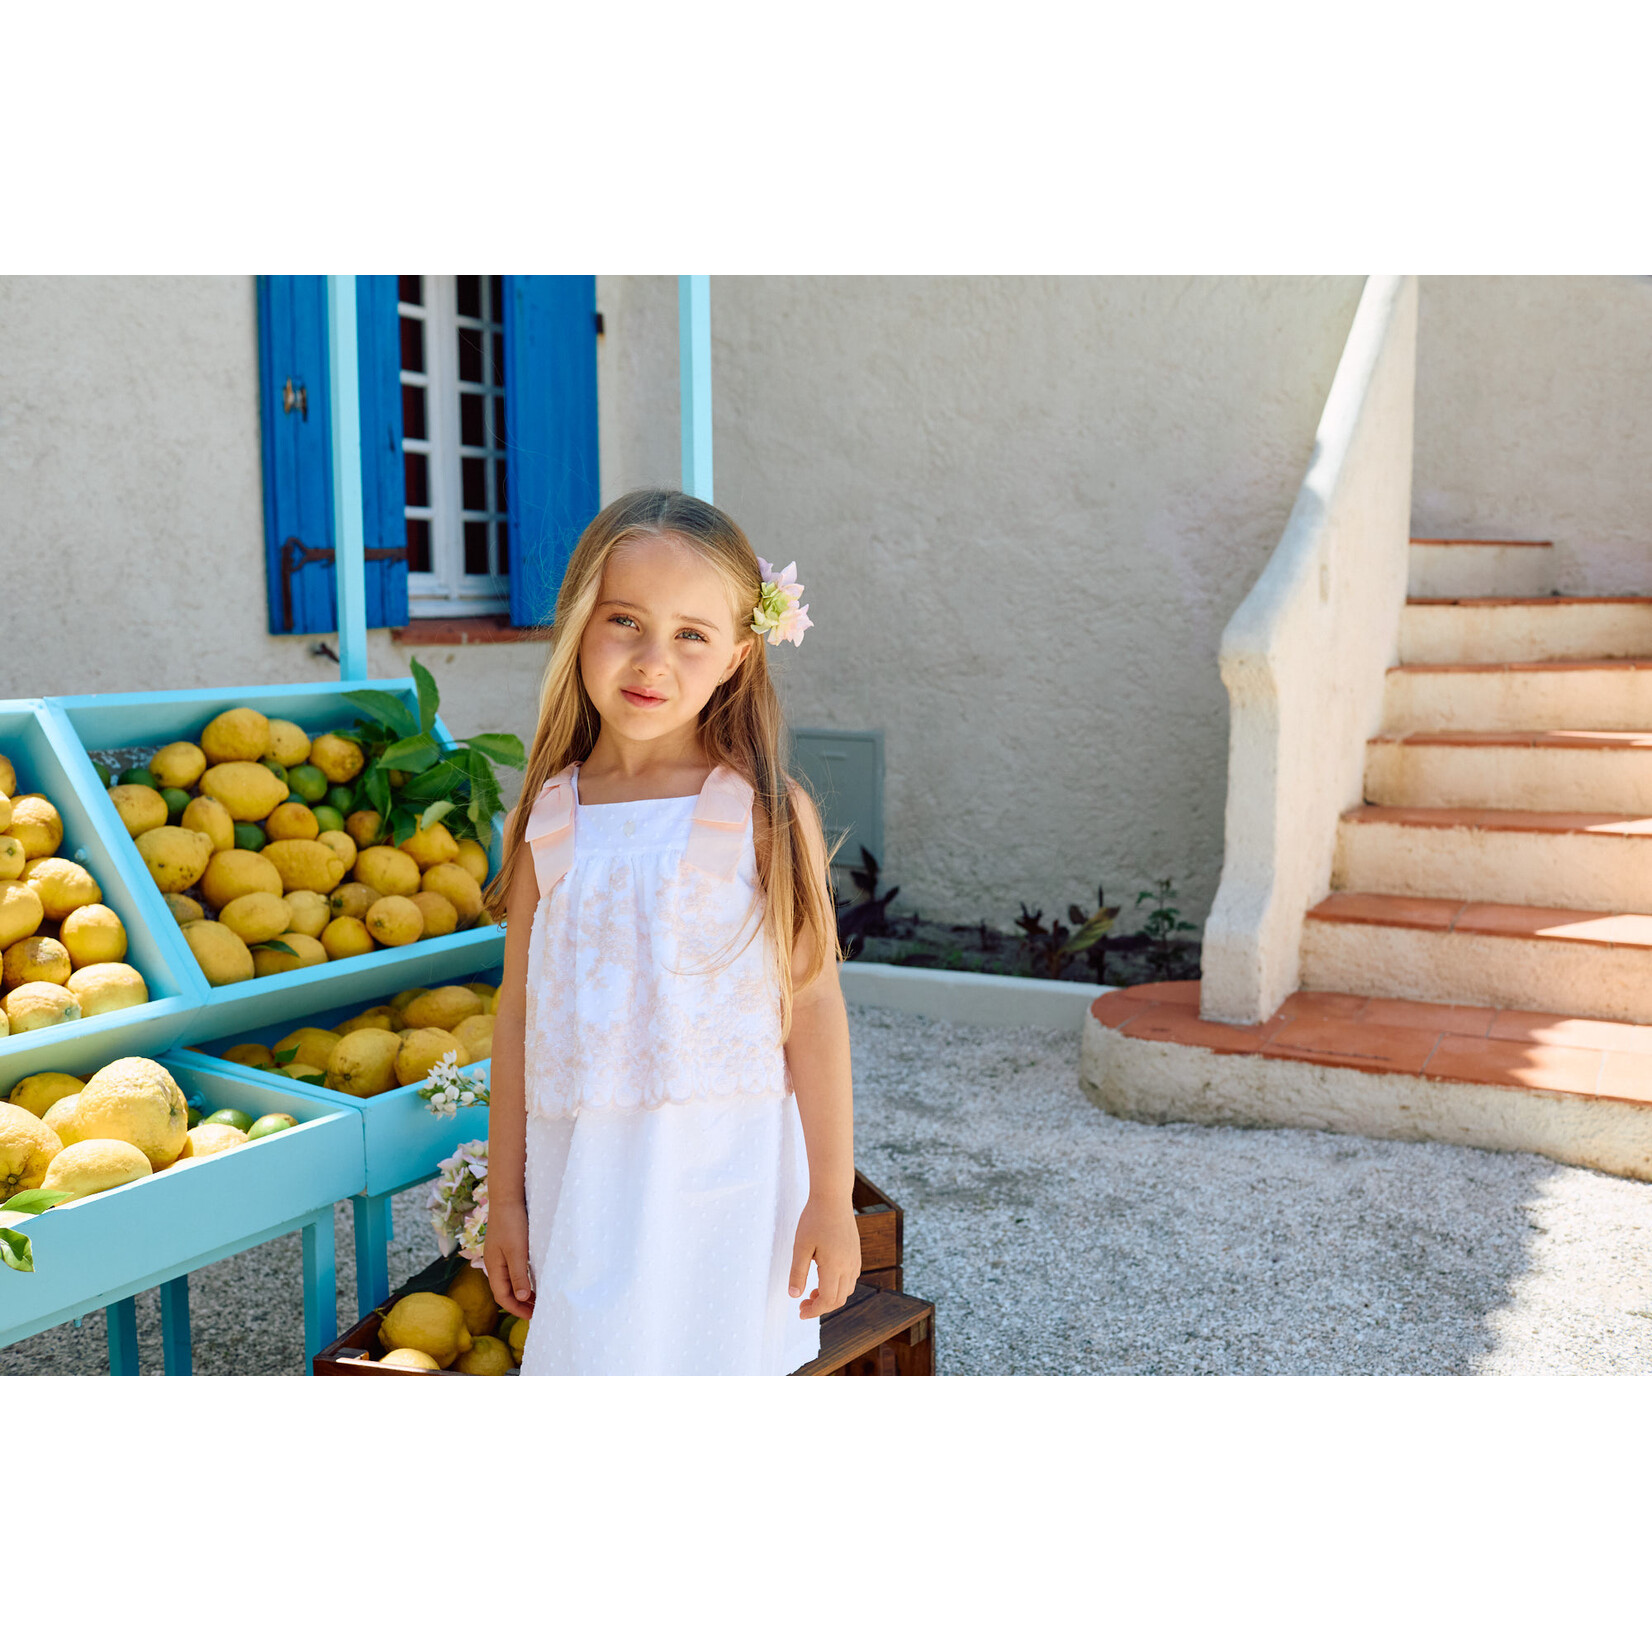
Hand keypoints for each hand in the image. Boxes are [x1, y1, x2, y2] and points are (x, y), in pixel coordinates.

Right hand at [484, 1201, 534, 1317]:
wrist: (508, 1197)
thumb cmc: (512, 1223)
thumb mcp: (517, 1251)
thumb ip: (519, 1275)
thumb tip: (521, 1299)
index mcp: (494, 1267)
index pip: (502, 1296)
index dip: (516, 1309)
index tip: (532, 1317)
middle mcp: (494, 1264)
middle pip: (504, 1291)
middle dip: (519, 1304)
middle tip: (537, 1311)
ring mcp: (499, 1255)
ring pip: (509, 1281)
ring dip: (522, 1292)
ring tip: (537, 1300)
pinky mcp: (507, 1247)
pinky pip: (513, 1271)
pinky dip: (523, 1280)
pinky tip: (533, 1279)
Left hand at [789, 1195, 860, 1319]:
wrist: (833, 1196)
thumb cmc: (814, 1219)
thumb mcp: (800, 1246)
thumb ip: (797, 1273)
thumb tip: (794, 1296)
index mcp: (835, 1266)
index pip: (828, 1300)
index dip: (814, 1310)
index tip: (800, 1311)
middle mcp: (849, 1265)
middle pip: (839, 1299)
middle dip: (821, 1307)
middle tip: (802, 1303)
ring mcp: (855, 1259)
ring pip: (847, 1290)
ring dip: (830, 1297)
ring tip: (812, 1291)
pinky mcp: (856, 1252)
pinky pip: (851, 1278)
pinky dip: (838, 1286)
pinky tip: (824, 1277)